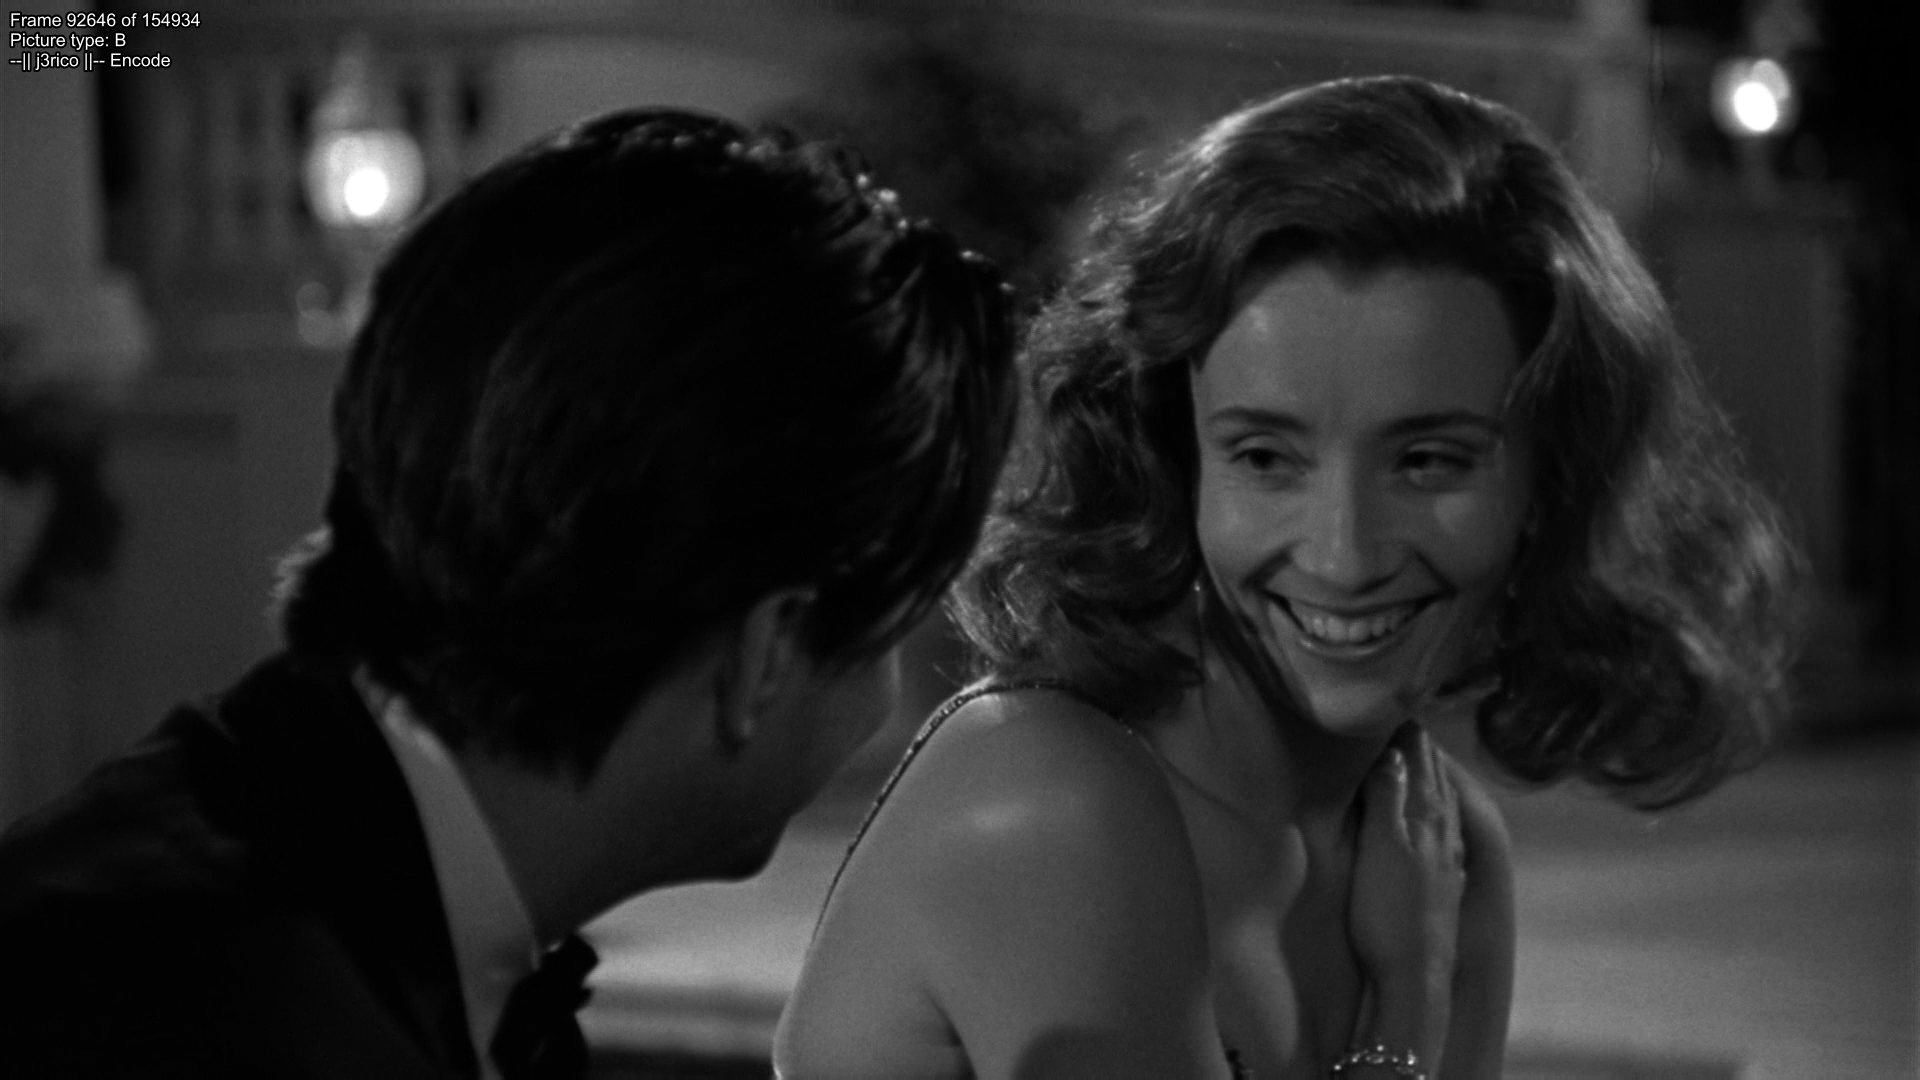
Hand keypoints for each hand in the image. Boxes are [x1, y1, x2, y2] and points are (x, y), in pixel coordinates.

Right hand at [1348, 723, 1465, 990]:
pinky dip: (1437, 807)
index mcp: (1427, 818)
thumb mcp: (1380, 847)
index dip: (1407, 732)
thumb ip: (1388, 797)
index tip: (1394, 702)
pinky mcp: (1443, 883)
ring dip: (1431, 775)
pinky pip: (1443, 828)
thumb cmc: (1388, 914)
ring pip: (1442, 803)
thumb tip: (1395, 749)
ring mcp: (1447, 860)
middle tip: (1405, 717)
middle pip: (1435, 779)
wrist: (1413, 978)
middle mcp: (1444, 833)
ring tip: (1420, 754)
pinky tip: (1437, 814)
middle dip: (1421, 748)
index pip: (1420, 761)